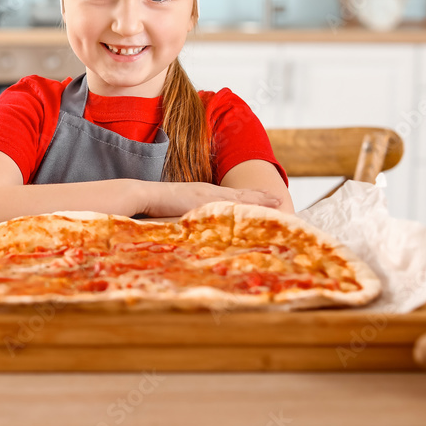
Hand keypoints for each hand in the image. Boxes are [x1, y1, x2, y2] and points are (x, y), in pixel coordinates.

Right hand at [140, 182, 280, 217]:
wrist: (144, 195)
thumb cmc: (155, 207)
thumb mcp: (176, 214)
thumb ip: (188, 220)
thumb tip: (194, 233)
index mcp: (202, 195)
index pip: (231, 196)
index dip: (248, 198)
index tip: (265, 200)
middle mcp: (208, 192)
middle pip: (239, 194)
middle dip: (260, 197)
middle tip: (280, 199)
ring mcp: (206, 194)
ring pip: (239, 197)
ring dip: (258, 199)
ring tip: (278, 201)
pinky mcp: (203, 199)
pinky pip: (230, 202)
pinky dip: (246, 204)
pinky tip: (259, 208)